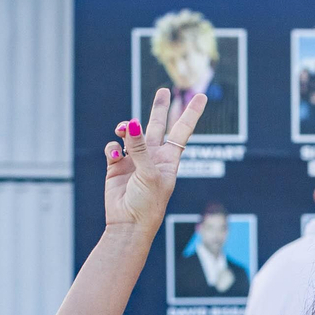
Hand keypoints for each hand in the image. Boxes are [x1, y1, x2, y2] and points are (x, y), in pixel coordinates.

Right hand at [103, 86, 204, 234]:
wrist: (128, 223)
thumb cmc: (148, 203)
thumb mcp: (149, 174)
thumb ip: (140, 148)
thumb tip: (132, 123)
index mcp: (169, 159)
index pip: (182, 130)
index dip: (191, 112)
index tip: (201, 96)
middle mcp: (153, 156)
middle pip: (157, 126)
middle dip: (160, 108)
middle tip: (164, 90)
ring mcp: (135, 160)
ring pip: (131, 133)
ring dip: (126, 127)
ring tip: (123, 129)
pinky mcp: (117, 165)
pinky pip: (113, 147)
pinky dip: (112, 147)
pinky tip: (115, 155)